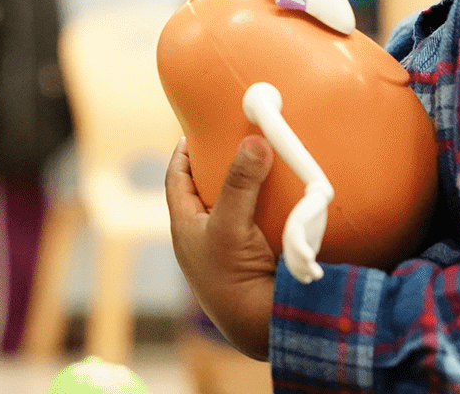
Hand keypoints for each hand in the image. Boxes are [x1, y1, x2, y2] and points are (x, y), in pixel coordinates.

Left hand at [166, 135, 277, 360]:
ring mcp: (226, 252)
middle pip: (205, 193)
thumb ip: (241, 183)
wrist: (258, 327)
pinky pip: (255, 227)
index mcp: (185, 228)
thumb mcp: (231, 225)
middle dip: (218, 168)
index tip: (193, 132)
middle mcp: (202, 239)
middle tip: (236, 142)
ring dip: (246, 189)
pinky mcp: (251, 262)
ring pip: (232, 210)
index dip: (182, 154)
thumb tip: (254, 140)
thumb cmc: (232, 278)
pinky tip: (284, 199)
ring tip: (262, 163)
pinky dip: (265, 211)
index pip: (176, 180)